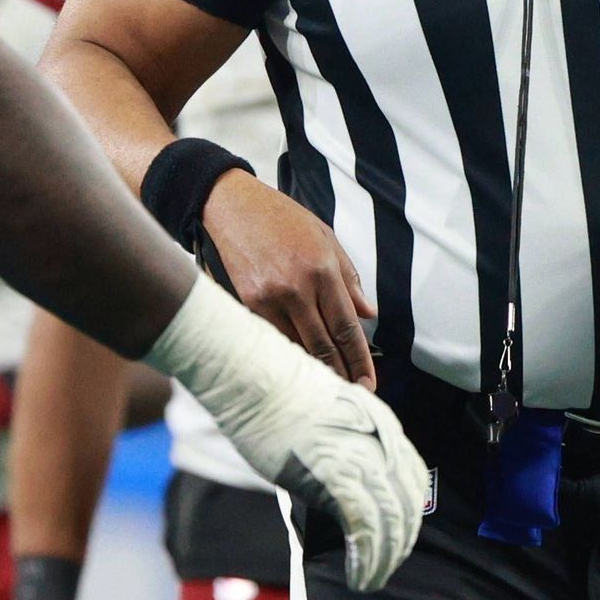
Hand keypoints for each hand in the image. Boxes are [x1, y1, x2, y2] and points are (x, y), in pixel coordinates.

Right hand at [165, 278, 427, 591]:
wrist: (251, 372)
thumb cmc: (275, 389)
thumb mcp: (323, 412)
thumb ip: (340, 442)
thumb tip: (337, 477)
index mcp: (381, 421)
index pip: (413, 477)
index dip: (408, 514)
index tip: (397, 538)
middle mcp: (379, 439)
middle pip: (408, 504)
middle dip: (401, 543)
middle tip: (385, 568)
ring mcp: (358, 456)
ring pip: (391, 522)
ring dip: (384, 560)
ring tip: (371, 580)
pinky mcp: (335, 474)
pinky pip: (366, 529)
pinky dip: (368, 559)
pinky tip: (360, 576)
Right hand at [203, 170, 376, 387]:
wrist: (232, 205)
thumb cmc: (281, 217)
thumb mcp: (324, 236)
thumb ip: (348, 275)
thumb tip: (367, 312)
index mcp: (322, 269)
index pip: (346, 327)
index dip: (359, 360)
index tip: (368, 382)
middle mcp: (298, 287)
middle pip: (324, 346)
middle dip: (341, 375)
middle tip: (353, 395)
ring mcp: (270, 298)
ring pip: (297, 348)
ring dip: (314, 371)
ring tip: (328, 388)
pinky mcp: (247, 303)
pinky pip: (273, 338)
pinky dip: (287, 355)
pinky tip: (296, 368)